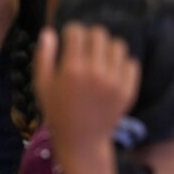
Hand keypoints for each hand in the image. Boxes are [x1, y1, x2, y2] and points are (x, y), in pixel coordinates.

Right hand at [34, 24, 139, 148]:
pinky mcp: (127, 91)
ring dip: (107, 47)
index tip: (69, 38)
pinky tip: (111, 70)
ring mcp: (114, 82)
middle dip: (89, 36)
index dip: (71, 32)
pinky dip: (122, 63)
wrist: (82, 142)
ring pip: (118, 44)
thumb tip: (48, 31)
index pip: (77, 31)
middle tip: (84, 48)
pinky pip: (131, 62)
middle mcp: (96, 73)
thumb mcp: (42, 85)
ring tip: (98, 58)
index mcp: (72, 70)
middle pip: (99, 33)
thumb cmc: (57, 112)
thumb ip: (44, 56)